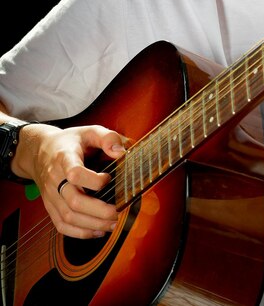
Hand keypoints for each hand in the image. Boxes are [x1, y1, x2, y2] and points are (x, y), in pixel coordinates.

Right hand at [20, 123, 125, 238]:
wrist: (40, 151)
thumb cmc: (70, 142)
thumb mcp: (89, 130)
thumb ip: (108, 137)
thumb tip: (121, 152)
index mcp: (64, 158)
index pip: (74, 173)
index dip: (94, 180)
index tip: (108, 178)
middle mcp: (55, 179)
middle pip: (74, 201)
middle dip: (99, 211)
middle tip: (118, 212)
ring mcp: (51, 195)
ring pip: (68, 217)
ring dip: (92, 224)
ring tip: (112, 224)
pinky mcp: (50, 206)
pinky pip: (61, 225)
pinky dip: (80, 233)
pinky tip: (97, 231)